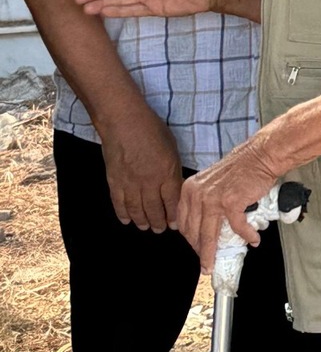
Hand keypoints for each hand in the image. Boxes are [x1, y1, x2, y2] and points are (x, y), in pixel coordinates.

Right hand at [97, 104, 185, 232]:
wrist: (123, 122)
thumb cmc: (152, 129)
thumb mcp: (171, 147)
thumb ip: (173, 169)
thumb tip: (174, 186)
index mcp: (167, 172)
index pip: (172, 201)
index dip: (174, 216)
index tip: (175, 224)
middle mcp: (149, 182)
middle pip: (155, 210)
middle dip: (159, 223)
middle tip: (160, 230)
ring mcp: (130, 184)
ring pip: (137, 210)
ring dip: (142, 221)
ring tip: (146, 227)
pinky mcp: (114, 182)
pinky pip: (119, 203)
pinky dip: (123, 214)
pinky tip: (127, 220)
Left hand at [177, 137, 280, 273]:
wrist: (260, 156)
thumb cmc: (240, 168)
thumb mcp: (210, 182)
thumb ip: (202, 199)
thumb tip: (204, 224)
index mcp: (190, 189)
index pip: (183, 222)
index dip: (190, 239)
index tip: (196, 249)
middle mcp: (198, 194)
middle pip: (194, 232)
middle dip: (199, 251)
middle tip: (205, 262)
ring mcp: (214, 199)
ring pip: (209, 235)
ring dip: (211, 254)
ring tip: (214, 264)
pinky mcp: (232, 203)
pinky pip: (237, 227)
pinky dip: (246, 235)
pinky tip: (253, 239)